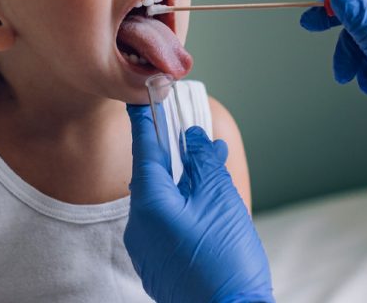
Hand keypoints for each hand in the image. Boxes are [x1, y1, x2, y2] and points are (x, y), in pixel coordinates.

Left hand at [124, 104, 273, 302]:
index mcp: (150, 205)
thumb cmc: (226, 261)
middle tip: (195, 137)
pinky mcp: (159, 267)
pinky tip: (209, 206)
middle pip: (154, 177)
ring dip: (186, 184)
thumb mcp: (220, 199)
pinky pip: (167, 226)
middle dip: (177, 157)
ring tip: (214, 171)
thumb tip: (194, 139)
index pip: (144, 151)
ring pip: (163, 203)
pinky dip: (185, 209)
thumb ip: (204, 162)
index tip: (142, 99)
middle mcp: (140, 227)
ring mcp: (147, 251)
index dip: (146, 122)